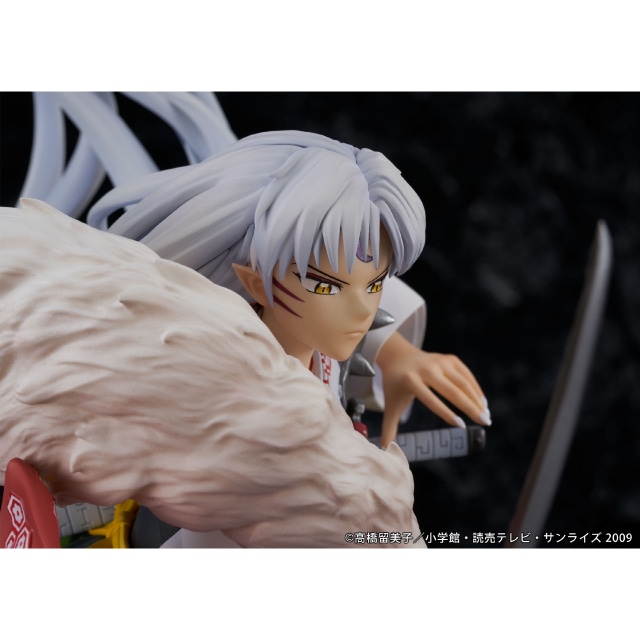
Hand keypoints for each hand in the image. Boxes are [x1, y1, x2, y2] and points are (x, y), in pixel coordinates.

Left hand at [375, 332, 489, 448]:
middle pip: (452, 390)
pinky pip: (466, 375)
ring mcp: (440, 361)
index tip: (461, 426)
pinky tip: (482, 403)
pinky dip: (475, 389)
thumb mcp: (390, 405)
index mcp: (411, 380)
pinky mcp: (449, 359)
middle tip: (485, 423)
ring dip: (476, 399)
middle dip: (470, 407)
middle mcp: (427, 369)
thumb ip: (389, 428)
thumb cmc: (396, 386)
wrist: (399, 356)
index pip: (430, 399)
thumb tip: (384, 451)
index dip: (446, 413)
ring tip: (486, 416)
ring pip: (462, 382)